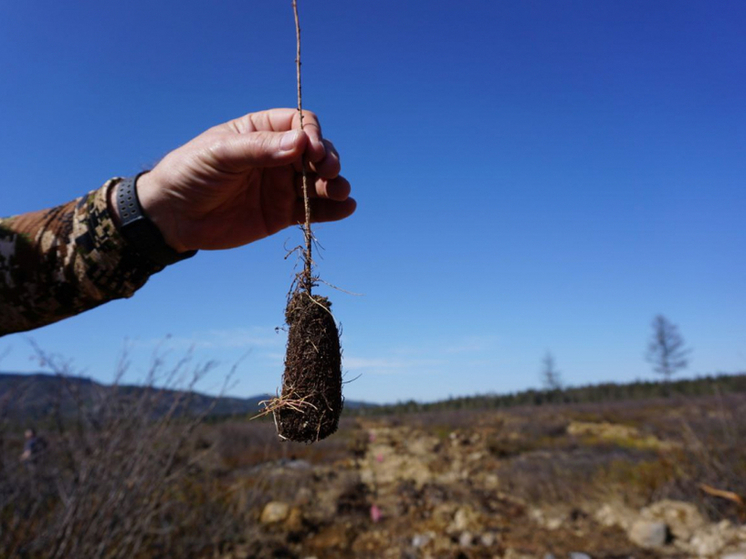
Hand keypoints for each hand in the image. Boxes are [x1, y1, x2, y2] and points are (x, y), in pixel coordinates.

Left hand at [115, 108, 355, 251]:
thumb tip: (301, 143)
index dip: (312, 135)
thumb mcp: (220, 153)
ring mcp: (281, 186)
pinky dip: (331, 210)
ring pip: (319, 182)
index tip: (313, 151)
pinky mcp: (282, 214)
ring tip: (342, 193)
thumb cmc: (190, 172)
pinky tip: (345, 209)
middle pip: (317, 152)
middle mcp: (277, 156)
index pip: (299, 123)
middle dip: (328, 160)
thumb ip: (260, 149)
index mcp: (261, 132)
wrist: (172, 216)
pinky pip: (313, 210)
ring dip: (335, 185)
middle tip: (330, 172)